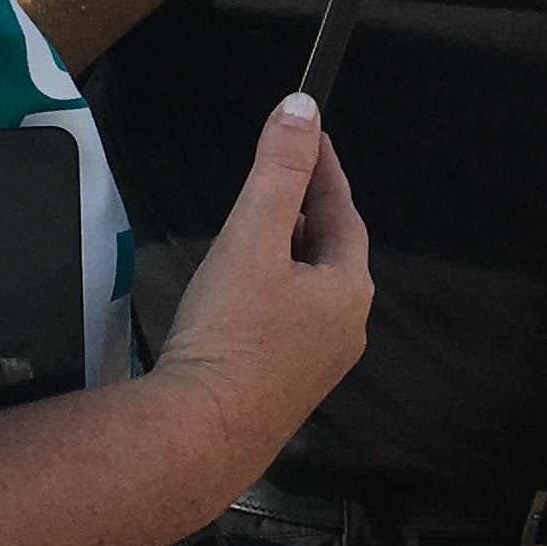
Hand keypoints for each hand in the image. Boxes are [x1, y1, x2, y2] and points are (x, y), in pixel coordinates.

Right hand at [146, 93, 374, 489]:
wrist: (198, 436)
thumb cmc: (229, 336)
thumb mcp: (252, 237)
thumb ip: (277, 171)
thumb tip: (302, 109)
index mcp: (348, 290)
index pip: (341, 212)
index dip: (322, 170)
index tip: (308, 136)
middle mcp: (344, 330)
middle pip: (328, 253)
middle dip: (304, 212)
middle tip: (279, 177)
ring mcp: (315, 365)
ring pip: (306, 291)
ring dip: (285, 256)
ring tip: (254, 229)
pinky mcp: (281, 389)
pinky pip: (284, 324)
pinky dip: (268, 294)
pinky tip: (236, 296)